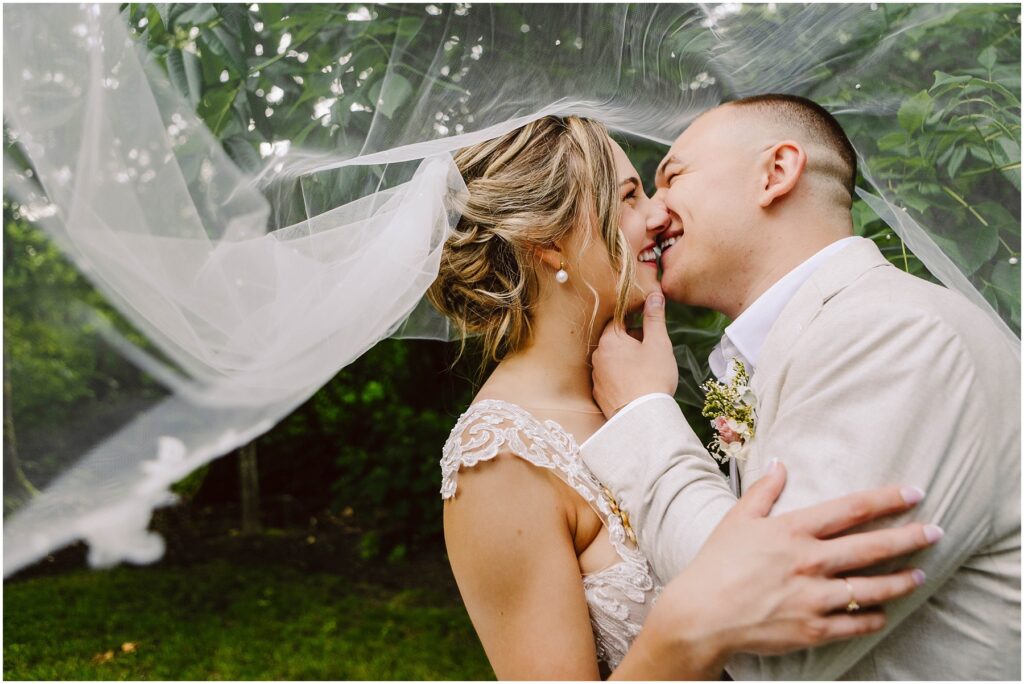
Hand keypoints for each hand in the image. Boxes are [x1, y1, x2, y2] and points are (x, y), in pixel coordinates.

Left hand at [592, 292, 677, 417]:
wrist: (642, 418)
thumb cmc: (652, 377)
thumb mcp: (658, 344)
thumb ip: (655, 318)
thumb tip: (655, 296)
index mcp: (609, 340)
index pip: (618, 319)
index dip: (634, 318)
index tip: (648, 323)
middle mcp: (598, 356)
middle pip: (614, 339)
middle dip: (632, 340)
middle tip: (652, 349)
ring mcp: (596, 377)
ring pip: (612, 359)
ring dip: (626, 359)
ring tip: (646, 368)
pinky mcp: (599, 394)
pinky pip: (610, 378)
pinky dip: (622, 376)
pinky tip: (637, 384)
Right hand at [642, 463, 937, 677]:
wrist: (701, 615)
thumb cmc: (716, 564)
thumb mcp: (737, 519)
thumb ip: (764, 492)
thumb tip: (781, 464)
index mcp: (793, 531)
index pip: (850, 510)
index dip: (886, 499)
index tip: (912, 493)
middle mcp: (809, 562)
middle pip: (871, 547)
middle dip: (908, 538)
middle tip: (935, 533)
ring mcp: (814, 597)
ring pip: (871, 588)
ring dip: (899, 581)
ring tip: (918, 575)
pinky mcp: (813, 628)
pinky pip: (855, 623)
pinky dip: (873, 618)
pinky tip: (884, 613)